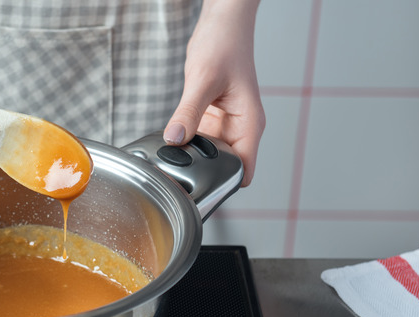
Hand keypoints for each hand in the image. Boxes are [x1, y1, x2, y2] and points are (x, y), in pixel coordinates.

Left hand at [163, 0, 265, 186]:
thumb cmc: (225, 44)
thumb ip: (188, 112)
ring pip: (207, 154)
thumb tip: (174, 139)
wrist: (222, 24)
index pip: (244, 170)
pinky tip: (170, 139)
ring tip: (170, 155)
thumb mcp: (204, 80)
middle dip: (201, 172)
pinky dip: (184, 142)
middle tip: (176, 171)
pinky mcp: (209, 117)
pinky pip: (196, 139)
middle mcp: (238, 128)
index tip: (200, 190)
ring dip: (190, 157)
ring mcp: (224, 124)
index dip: (224, 184)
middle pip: (222, 166)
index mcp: (249, 124)